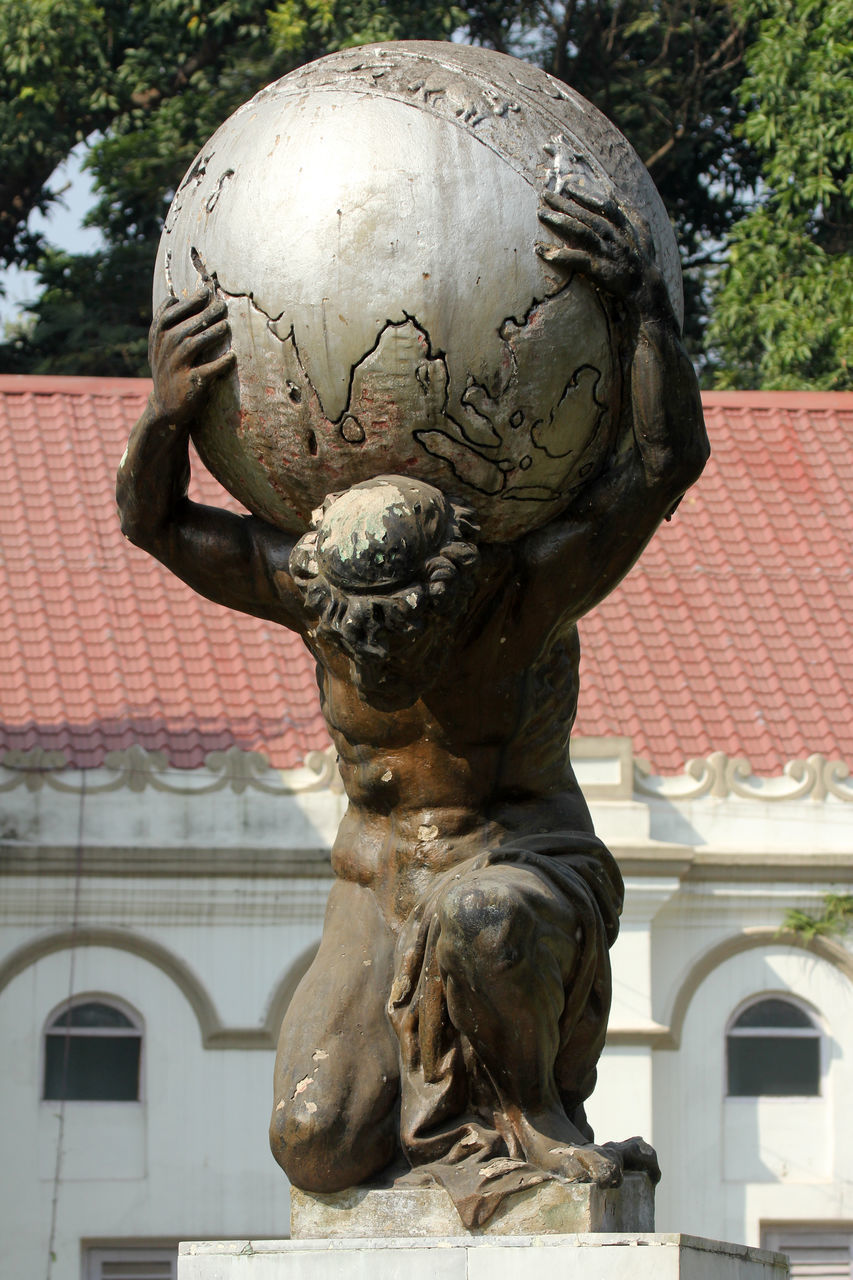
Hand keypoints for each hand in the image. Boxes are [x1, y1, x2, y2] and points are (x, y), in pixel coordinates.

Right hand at [148, 286, 234, 427]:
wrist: (166, 406)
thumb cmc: (170, 368)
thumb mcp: (160, 345)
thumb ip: (166, 323)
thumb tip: (176, 296)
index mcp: (158, 337)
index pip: (169, 312)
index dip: (189, 301)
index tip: (205, 291)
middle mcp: (165, 350)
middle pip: (186, 326)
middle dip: (206, 313)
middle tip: (222, 305)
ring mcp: (176, 367)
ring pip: (194, 344)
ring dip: (213, 333)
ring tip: (226, 325)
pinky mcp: (189, 384)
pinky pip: (207, 371)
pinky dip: (221, 363)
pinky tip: (232, 356)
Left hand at [536, 188, 667, 315]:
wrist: (646, 288)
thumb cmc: (642, 258)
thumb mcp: (642, 229)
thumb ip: (628, 209)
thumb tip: (613, 189)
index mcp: (623, 225)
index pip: (603, 204)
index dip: (586, 194)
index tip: (568, 186)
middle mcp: (613, 235)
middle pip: (586, 215)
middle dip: (565, 203)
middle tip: (545, 194)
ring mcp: (606, 252)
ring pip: (580, 231)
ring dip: (560, 221)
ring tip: (541, 213)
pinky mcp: (599, 269)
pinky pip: (576, 259)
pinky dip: (560, 255)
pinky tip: (543, 251)